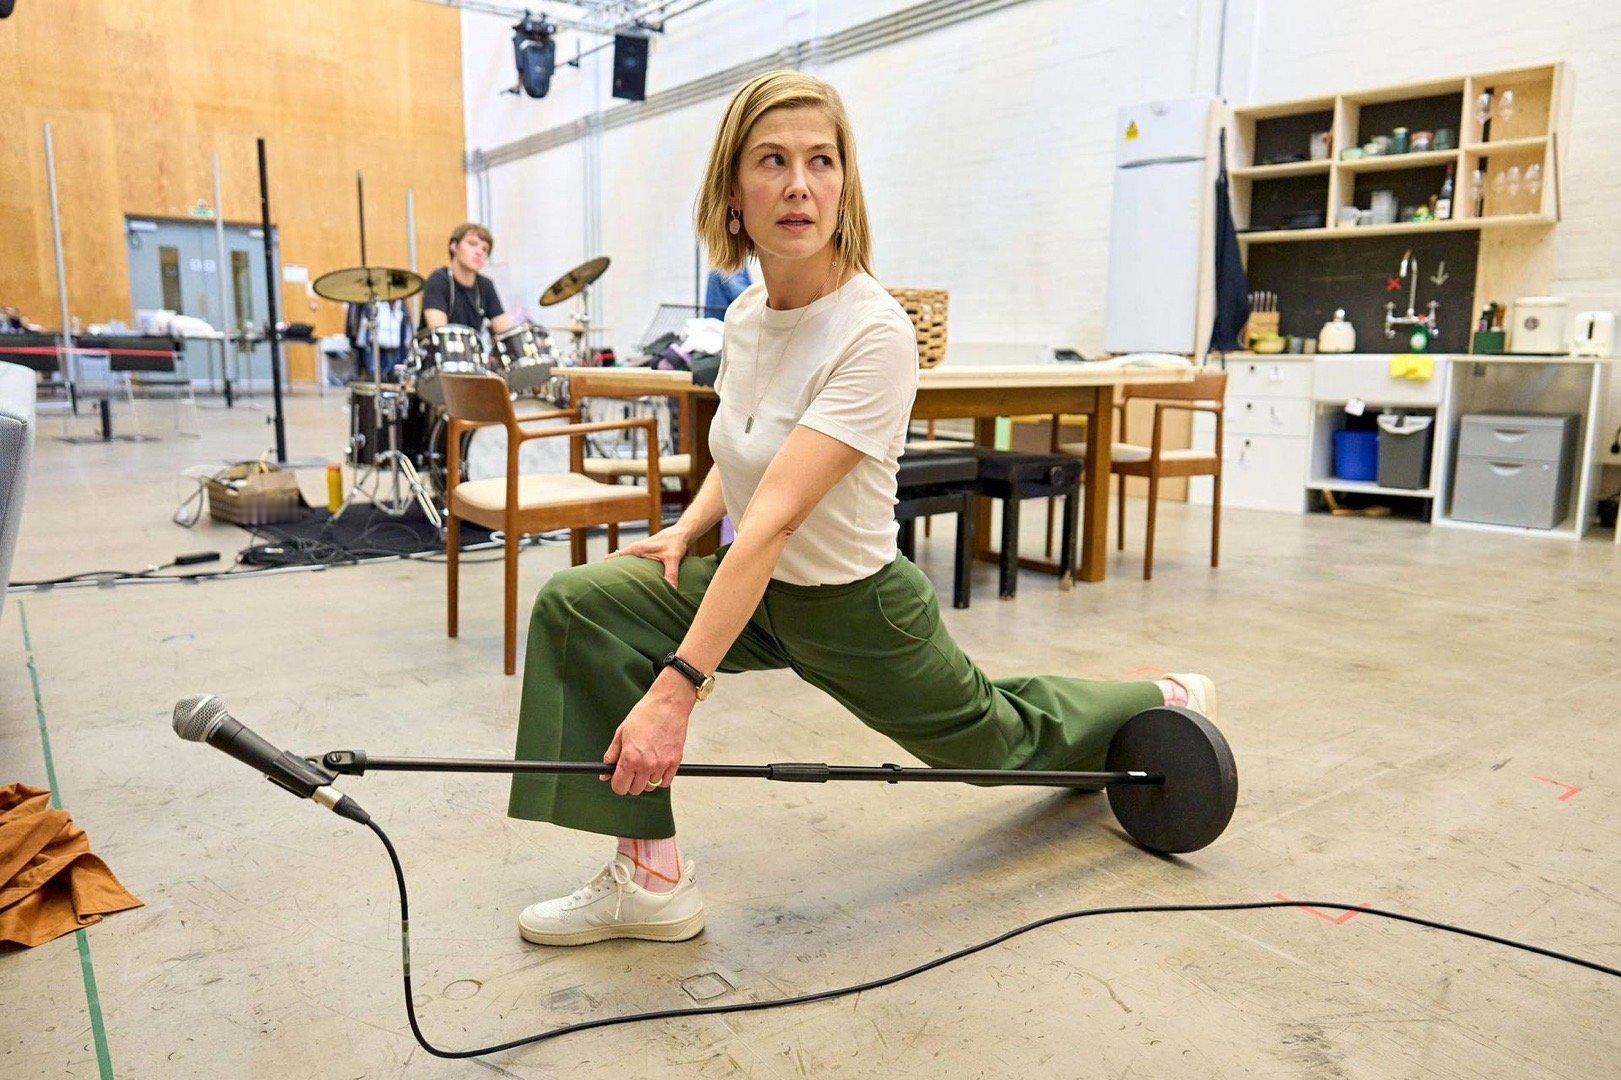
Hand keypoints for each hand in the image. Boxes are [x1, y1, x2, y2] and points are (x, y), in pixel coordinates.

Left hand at [601, 672, 694, 795]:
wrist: (668, 704)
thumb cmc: (645, 714)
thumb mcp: (621, 733)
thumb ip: (612, 755)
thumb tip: (605, 772)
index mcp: (630, 758)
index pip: (620, 787)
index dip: (617, 783)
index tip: (619, 778)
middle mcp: (646, 764)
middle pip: (635, 790)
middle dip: (631, 782)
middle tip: (632, 769)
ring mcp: (662, 764)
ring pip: (651, 786)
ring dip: (647, 779)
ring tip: (647, 762)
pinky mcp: (675, 762)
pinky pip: (666, 782)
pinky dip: (661, 777)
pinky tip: (658, 765)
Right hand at [607, 526, 690, 587]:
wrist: (682, 533)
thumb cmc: (675, 542)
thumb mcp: (673, 558)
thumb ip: (671, 574)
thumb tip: (671, 591)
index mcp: (636, 549)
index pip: (616, 557)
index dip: (606, 566)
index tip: (598, 576)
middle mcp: (635, 550)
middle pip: (618, 562)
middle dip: (612, 573)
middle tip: (605, 587)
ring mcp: (640, 554)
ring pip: (626, 564)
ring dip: (622, 573)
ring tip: (616, 588)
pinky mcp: (646, 557)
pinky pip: (634, 565)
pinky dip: (632, 573)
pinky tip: (633, 584)